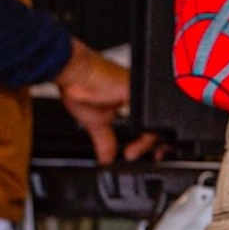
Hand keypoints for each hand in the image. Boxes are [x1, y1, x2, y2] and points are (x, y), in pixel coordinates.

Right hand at [53, 39, 157, 164]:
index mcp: (131, 97)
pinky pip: (148, 118)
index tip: (137, 155)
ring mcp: (141, 91)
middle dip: (154, 146)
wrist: (72, 71)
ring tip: (133, 155)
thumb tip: (105, 158)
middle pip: (156, 123)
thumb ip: (105, 140)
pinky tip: (132, 147)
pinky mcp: (138, 93)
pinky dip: (144, 138)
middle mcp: (139, 93)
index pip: (147, 123)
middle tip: (144, 158)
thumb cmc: (79, 86)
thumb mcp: (95, 121)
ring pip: (156, 122)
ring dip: (149, 145)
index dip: (147, 143)